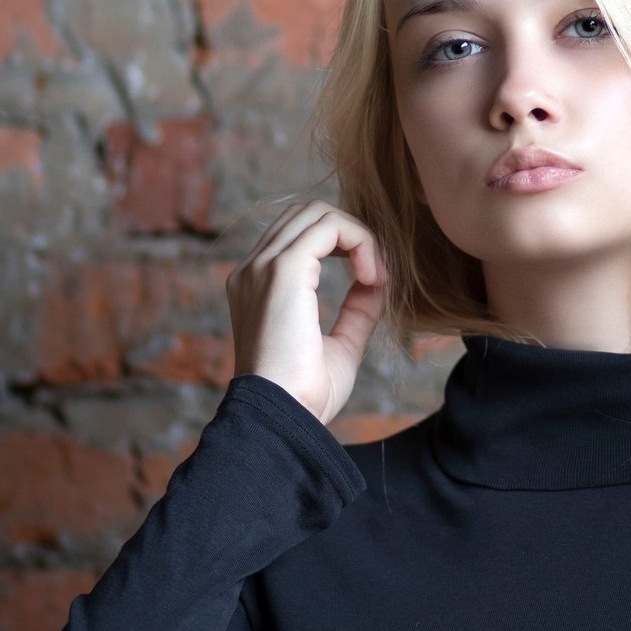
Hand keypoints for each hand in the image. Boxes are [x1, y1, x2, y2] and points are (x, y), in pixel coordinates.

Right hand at [225, 199, 386, 426]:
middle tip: (376, 274)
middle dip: (351, 233)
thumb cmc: (305, 395)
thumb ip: (356, 311)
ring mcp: (263, 266)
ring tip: (376, 276)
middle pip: (306, 214)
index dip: (343, 244)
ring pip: (318, 212)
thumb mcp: (340, 347)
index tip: (372, 281)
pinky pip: (329, 226)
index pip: (299, 236)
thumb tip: (377, 283)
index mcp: (257, 288)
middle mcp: (253, 270)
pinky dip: (360, 241)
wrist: (282, 417)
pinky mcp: (282, 269)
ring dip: (358, 235)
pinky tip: (373, 277)